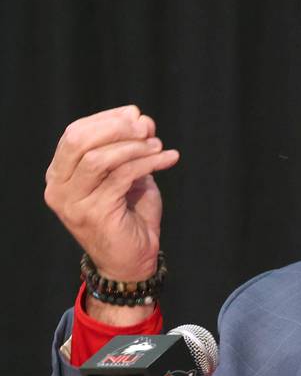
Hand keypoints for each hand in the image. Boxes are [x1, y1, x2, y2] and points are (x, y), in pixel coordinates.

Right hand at [44, 104, 178, 281]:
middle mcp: (58, 187)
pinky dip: (147, 163)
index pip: (74, 134)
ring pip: (99, 158)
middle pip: (79, 140)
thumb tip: (142, 119)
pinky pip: (121, 177)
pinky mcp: (94, 213)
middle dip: (115, 127)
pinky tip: (168, 159)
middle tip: (146, 126)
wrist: (133, 261)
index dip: (106, 119)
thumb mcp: (128, 176)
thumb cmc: (130, 217)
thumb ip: (130, 149)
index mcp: (59, 174)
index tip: (136, 115)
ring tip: (159, 145)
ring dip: (133, 146)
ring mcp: (73, 202)